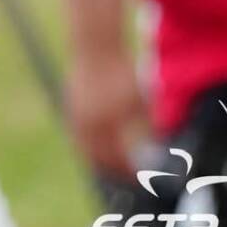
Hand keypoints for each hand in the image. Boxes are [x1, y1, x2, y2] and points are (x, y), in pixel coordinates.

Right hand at [66, 57, 149, 179]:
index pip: (117, 157)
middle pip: (98, 157)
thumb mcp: (141, 100)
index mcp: (106, 124)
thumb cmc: (122, 73)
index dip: (129, 170)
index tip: (141, 177)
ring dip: (99, 159)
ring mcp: (76, 116)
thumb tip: (155, 146)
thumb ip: (147, 126)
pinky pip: (79, 135)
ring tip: (113, 166)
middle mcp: (87, 124)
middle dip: (113, 169)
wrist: (95, 49)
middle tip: (127, 177)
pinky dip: (90, 144)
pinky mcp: (71, 108)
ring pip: (85, 147)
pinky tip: (102, 144)